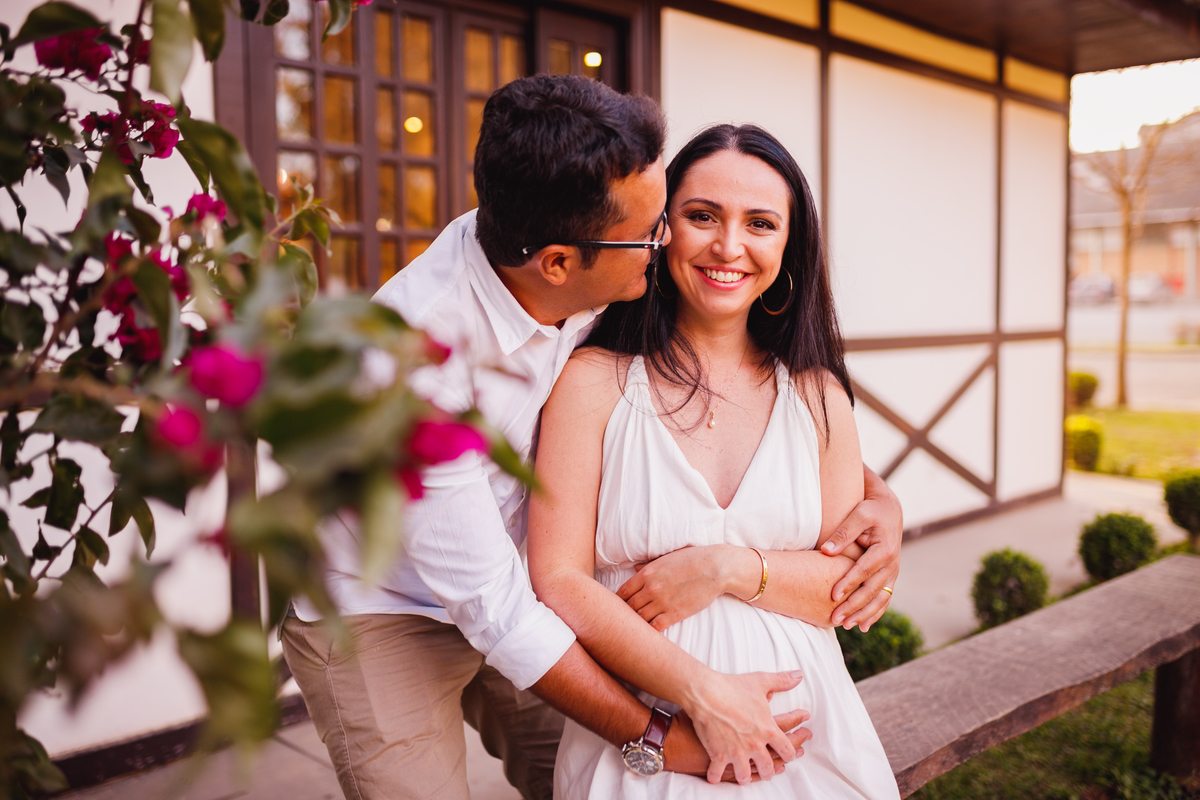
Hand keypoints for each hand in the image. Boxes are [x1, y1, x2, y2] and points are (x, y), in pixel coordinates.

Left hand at [617, 545, 730, 631]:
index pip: (622, 591)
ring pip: (639, 619)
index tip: (616, 606)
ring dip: (635, 624)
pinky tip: (647, 634)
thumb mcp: (666, 558)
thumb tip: (634, 569)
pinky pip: (655, 627)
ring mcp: (662, 602)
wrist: (715, 568)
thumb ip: (648, 566)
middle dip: (623, 614)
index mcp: (647, 573)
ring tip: (633, 629)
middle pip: (628, 607)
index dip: (617, 601)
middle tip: (622, 621)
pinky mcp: (675, 614)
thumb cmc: (692, 559)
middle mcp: (651, 589)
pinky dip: (649, 632)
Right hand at [683, 669, 805, 783]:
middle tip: (767, 771)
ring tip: (743, 777)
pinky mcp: (719, 755)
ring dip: (745, 777)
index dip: (791, 753)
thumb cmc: (733, 687)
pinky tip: (714, 778)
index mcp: (768, 730)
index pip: (787, 749)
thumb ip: (782, 681)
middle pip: (767, 767)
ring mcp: (737, 752)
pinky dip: (715, 777)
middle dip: (768, 771)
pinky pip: (718, 773)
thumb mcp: (761, 682)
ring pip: (745, 775)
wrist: (706, 693)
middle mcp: (755, 745)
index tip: (790, 754)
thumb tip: (798, 676)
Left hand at [820, 465, 901, 631]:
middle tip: (835, 619)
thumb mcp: (858, 515)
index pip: (864, 571)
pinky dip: (875, 613)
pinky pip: (885, 598)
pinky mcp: (890, 576)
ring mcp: (893, 572)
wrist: (889, 510)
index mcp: (885, 549)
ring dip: (864, 614)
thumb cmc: (870, 510)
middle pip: (872, 590)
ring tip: (846, 626)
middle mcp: (892, 564)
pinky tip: (863, 627)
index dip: (848, 584)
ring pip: (880, 599)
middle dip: (854, 606)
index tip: (832, 596)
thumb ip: (843, 533)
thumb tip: (826, 552)